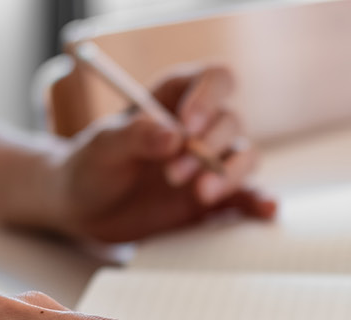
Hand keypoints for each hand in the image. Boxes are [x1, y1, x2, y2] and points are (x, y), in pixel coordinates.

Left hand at [56, 64, 276, 242]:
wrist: (85, 209)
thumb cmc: (90, 166)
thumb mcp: (102, 148)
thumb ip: (134, 136)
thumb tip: (173, 135)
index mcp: (176, 97)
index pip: (214, 79)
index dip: (209, 98)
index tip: (189, 125)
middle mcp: (201, 126)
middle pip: (230, 121)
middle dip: (207, 148)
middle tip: (173, 174)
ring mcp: (211, 161)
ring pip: (245, 155)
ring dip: (229, 174)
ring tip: (200, 195)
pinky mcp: (215, 196)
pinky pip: (248, 195)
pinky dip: (259, 201)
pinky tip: (265, 208)